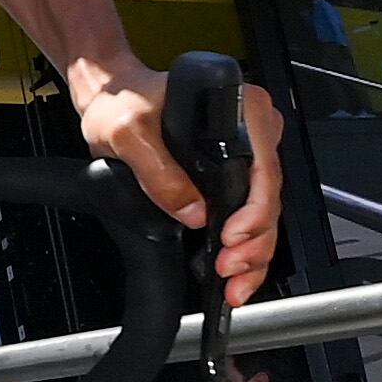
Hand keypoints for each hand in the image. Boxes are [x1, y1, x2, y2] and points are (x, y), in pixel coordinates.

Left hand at [71, 63, 286, 305]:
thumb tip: (192, 211)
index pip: (263, 168)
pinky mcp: (234, 173)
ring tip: (235, 283)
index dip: (254, 210)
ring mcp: (245, 153)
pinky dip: (245, 247)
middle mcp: (252, 130)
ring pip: (264, 213)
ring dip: (253, 253)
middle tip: (229, 269)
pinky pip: (248, 214)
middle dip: (254, 243)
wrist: (112, 98)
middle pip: (269, 197)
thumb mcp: (128, 132)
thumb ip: (157, 170)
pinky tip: (236, 271)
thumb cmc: (124, 101)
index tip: (230, 236)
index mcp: (240, 110)